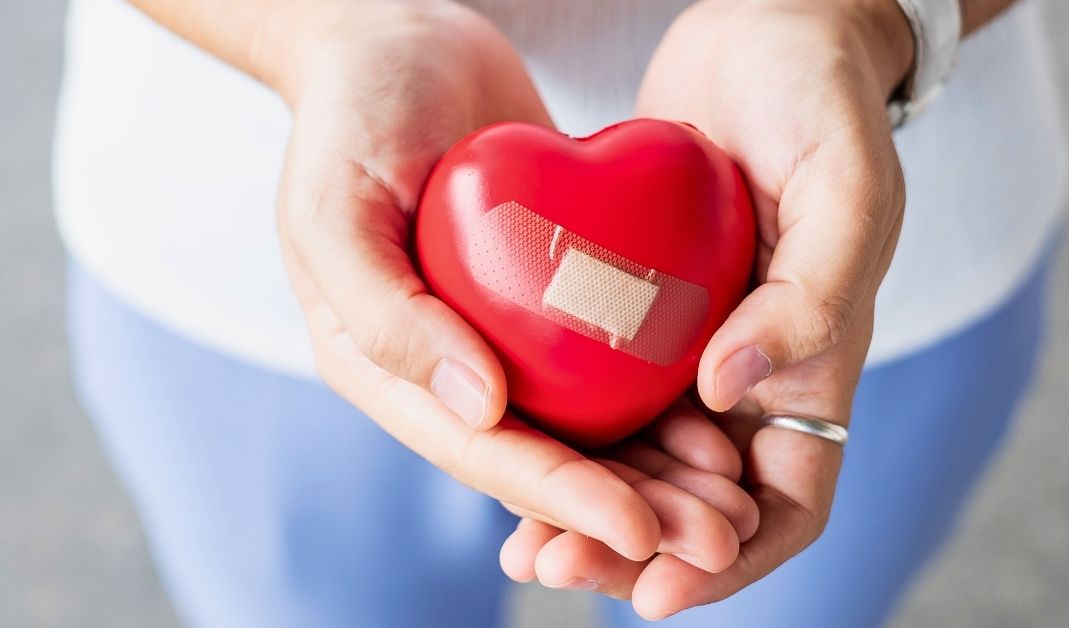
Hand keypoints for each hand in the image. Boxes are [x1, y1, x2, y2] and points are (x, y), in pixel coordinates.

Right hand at [271, 0, 754, 571]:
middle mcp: (447, 366)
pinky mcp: (545, 298)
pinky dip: (657, 401)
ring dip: (657, 472)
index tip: (639, 530)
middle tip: (715, 536)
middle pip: (545, 459)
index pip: (481, 451)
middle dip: (629, 506)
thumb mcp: (337, 208)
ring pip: (586, 426)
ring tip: (732, 504)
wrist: (397, 37)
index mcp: (385, 366)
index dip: (562, 498)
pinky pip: (604, 363)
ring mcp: (498, 334)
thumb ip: (388, 315)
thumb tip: (478, 408)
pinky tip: (718, 420)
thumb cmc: (350, 114)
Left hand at [497, 0, 911, 617]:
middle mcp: (754, 372)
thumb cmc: (823, 100)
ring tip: (519, 536)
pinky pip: (606, 390)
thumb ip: (813, 294)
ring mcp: (696, 342)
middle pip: (700, 502)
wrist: (770, 27)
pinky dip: (568, 432)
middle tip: (551, 561)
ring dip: (588, 504)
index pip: (786, 505)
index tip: (653, 590)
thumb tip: (734, 391)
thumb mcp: (844, 185)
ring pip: (643, 458)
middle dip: (633, 547)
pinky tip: (508, 440)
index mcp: (818, 367)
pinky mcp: (644, 306)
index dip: (728, 561)